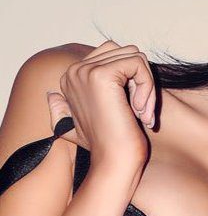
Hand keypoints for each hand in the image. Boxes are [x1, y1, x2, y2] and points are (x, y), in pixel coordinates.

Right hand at [45, 39, 156, 171]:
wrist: (112, 163)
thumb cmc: (103, 148)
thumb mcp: (78, 128)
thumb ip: (63, 112)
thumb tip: (51, 96)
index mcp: (71, 78)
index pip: (113, 56)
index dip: (131, 80)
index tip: (134, 111)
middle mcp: (75, 71)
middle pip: (125, 52)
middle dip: (141, 79)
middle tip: (142, 111)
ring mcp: (86, 71)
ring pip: (134, 56)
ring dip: (147, 84)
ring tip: (142, 112)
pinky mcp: (102, 75)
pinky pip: (138, 64)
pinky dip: (148, 86)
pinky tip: (141, 111)